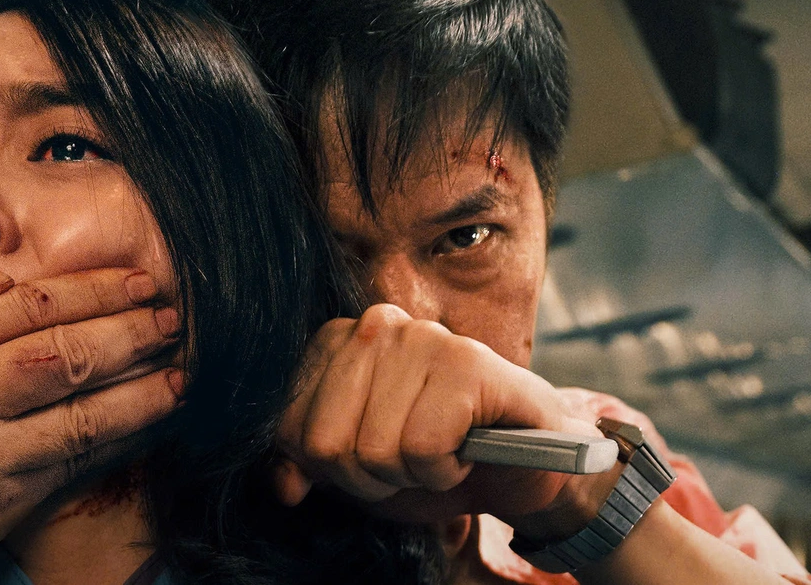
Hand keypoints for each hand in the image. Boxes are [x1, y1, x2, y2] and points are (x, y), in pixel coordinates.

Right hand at [0, 230, 184, 578]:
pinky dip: (123, 438)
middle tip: (173, 320)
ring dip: (143, 391)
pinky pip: (73, 463)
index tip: (142, 283)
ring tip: (182, 371)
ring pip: (80, 414)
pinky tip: (153, 418)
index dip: (97, 291)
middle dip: (132, 334)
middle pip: (64, 356)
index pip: (29, 305)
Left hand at [273, 303, 613, 529]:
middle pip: (326, 444)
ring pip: (375, 449)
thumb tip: (284, 486)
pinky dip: (444, 471)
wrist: (525, 462)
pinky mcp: (467, 363)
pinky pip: (424, 448)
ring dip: (411, 475)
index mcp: (339, 341)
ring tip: (440, 453)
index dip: (328, 467)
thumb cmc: (438, 455)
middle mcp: (376, 325)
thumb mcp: (359, 466)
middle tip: (409, 462)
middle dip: (368, 476)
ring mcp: (423, 338)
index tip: (372, 458)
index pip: (288, 426)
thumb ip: (310, 465)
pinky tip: (465, 450)